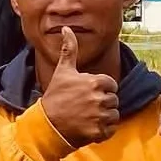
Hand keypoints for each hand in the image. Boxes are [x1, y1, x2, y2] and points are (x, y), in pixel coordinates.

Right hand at [39, 27, 118, 146]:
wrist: (47, 124)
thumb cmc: (55, 96)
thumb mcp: (63, 71)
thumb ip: (69, 49)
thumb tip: (66, 28)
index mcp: (94, 82)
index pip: (111, 84)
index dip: (102, 88)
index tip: (89, 93)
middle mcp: (99, 98)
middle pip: (114, 100)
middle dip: (103, 103)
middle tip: (86, 106)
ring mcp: (99, 116)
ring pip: (114, 115)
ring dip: (104, 117)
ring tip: (88, 116)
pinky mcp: (98, 132)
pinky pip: (111, 130)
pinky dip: (103, 130)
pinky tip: (90, 127)